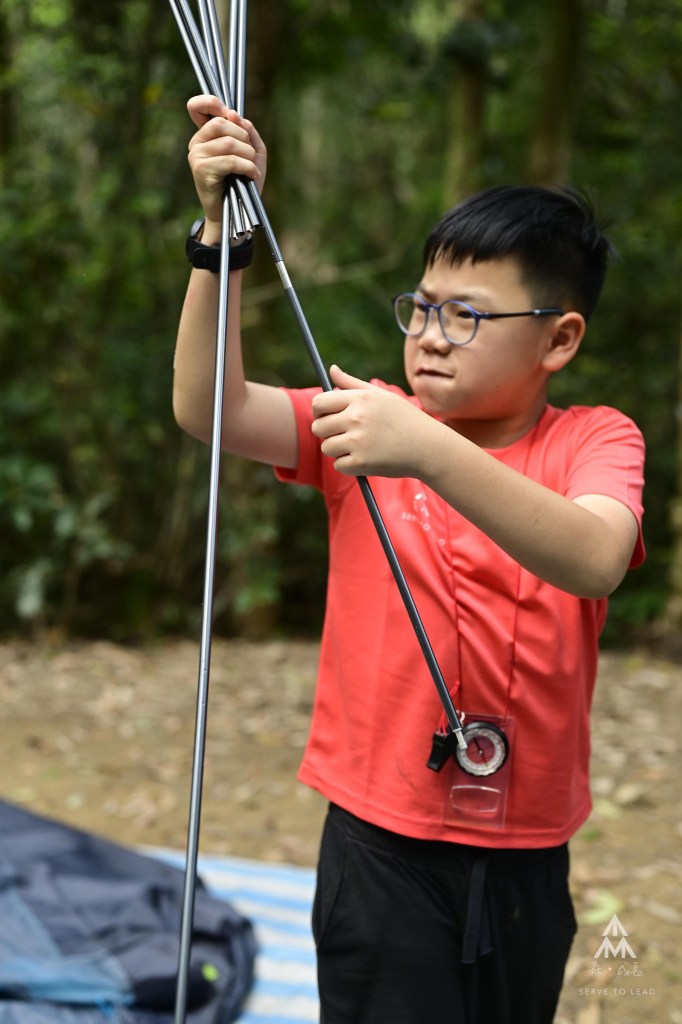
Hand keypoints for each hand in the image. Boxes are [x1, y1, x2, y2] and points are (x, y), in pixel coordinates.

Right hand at [187, 94, 266, 228]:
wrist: (236, 211)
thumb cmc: (243, 181)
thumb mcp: (252, 151)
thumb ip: (247, 130)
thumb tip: (233, 114)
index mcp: (205, 134)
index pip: (196, 106)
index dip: (211, 102)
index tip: (229, 114)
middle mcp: (197, 142)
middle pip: (222, 123)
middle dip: (244, 138)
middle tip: (250, 155)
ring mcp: (196, 155)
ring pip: (229, 142)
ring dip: (248, 155)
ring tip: (252, 168)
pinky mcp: (201, 170)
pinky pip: (230, 160)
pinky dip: (247, 167)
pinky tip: (252, 175)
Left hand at [311, 365, 439, 477]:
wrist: (428, 447)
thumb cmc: (405, 419)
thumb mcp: (381, 396)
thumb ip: (352, 383)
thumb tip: (332, 369)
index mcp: (360, 399)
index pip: (319, 403)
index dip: (319, 412)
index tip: (327, 417)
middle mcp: (356, 418)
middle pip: (318, 427)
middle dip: (327, 432)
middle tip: (344, 434)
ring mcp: (358, 441)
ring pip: (326, 447)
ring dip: (338, 449)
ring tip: (359, 447)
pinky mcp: (361, 463)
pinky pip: (338, 465)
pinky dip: (348, 465)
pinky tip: (366, 459)